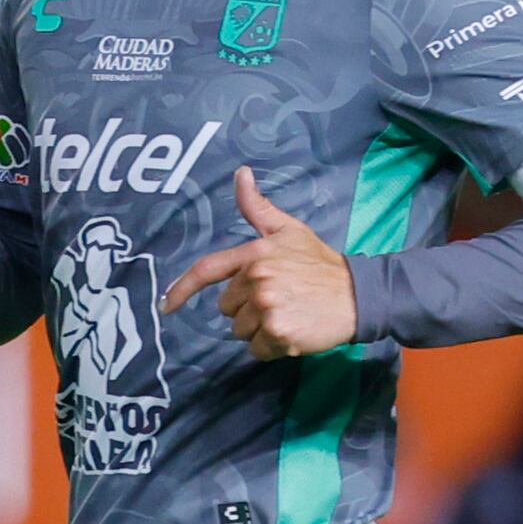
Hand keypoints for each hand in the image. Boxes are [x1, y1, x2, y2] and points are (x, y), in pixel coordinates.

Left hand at [161, 169, 355, 359]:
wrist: (356, 295)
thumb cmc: (320, 263)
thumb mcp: (289, 230)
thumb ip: (258, 208)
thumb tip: (240, 173)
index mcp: (254, 254)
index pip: (207, 270)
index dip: (181, 289)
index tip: (165, 306)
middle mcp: (256, 279)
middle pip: (226, 308)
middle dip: (247, 308)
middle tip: (279, 299)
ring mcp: (266, 307)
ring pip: (240, 330)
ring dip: (259, 329)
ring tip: (288, 314)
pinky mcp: (278, 333)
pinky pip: (257, 350)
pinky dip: (272, 347)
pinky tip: (293, 331)